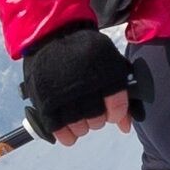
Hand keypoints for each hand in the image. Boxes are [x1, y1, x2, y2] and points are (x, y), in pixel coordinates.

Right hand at [21, 22, 137, 146]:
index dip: (116, 113)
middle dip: (98, 118)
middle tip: (92, 108)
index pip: (116, 106)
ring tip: (79, 114)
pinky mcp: (44, 101)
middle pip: (98, 119)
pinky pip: (59, 129)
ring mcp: (61, 93)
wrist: (51, 34)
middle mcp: (82, 83)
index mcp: (103, 70)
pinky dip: (66, 135)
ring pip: (80, 127)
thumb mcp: (109, 60)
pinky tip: (70, 131)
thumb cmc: (85, 50)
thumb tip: (125, 127)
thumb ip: (121, 92)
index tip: (112, 110)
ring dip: (82, 126)